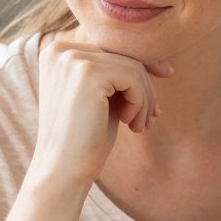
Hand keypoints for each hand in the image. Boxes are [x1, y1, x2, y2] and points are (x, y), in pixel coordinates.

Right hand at [28, 34, 173, 189]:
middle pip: (123, 56)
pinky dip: (140, 102)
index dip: (140, 69)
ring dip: (144, 99)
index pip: (111, 50)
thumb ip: (116, 75)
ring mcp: (72, 59)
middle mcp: (61, 50)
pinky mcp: (86, 73)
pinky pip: (133, 77)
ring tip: (139, 126)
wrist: (63, 170)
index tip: (162, 85)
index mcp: (58, 52)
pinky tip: (130, 124)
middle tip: (149, 119)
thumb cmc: (85, 138)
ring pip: (132, 67)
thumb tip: (158, 63)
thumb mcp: (101, 98)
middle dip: (144, 88)